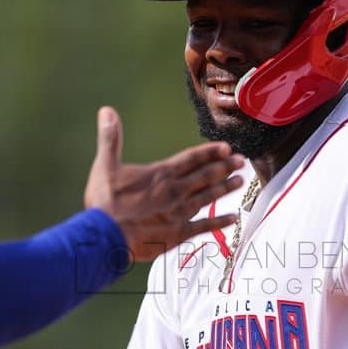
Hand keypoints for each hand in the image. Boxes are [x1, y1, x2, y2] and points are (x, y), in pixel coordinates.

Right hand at [84, 106, 243, 261]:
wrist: (106, 237)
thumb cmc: (105, 203)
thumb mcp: (105, 166)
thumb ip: (110, 139)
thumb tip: (106, 111)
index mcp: (160, 174)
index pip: (191, 159)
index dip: (210, 152)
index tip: (226, 148)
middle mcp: (175, 191)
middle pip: (206, 175)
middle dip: (225, 167)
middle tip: (242, 161)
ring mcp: (179, 213)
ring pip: (209, 197)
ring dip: (225, 188)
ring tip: (241, 181)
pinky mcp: (179, 234)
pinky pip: (205, 226)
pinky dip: (220, 222)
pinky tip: (233, 218)